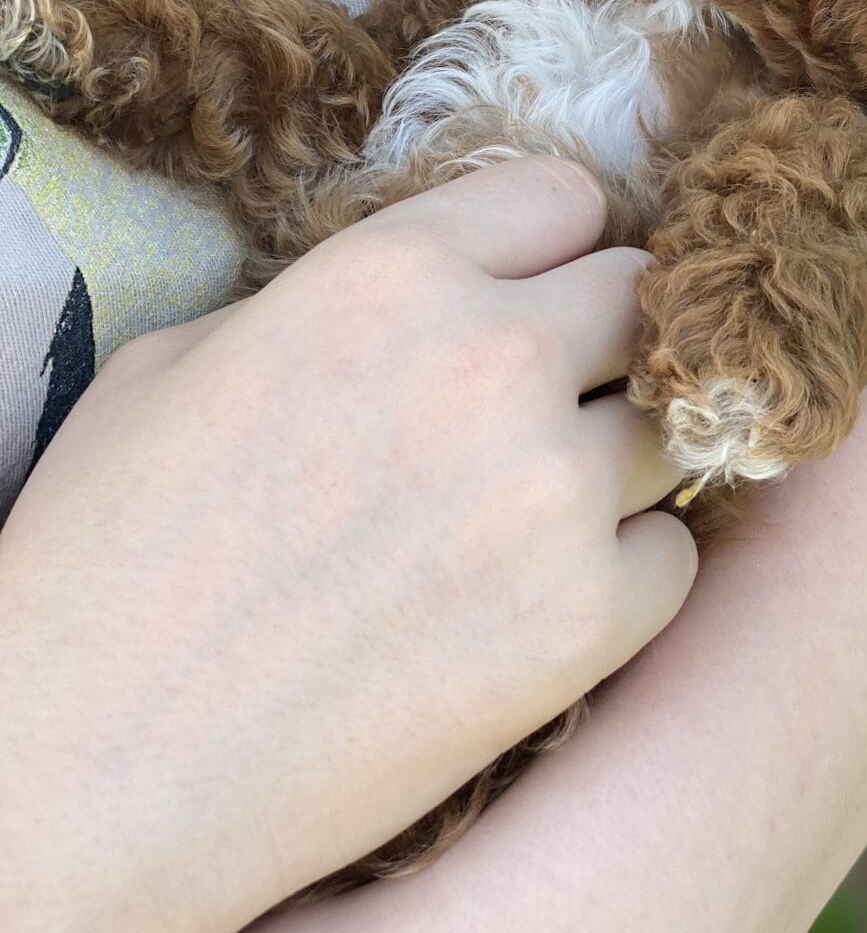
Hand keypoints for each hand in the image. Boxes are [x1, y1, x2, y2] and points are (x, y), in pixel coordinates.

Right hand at [0, 158, 694, 932]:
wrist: (88, 773)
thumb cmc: (108, 555)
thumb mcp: (190, 358)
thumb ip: (345, 297)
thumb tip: (440, 293)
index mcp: (388, 274)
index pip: (566, 199)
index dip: (544, 251)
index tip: (524, 297)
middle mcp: (490, 361)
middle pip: (638, 298)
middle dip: (597, 341)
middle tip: (543, 401)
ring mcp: (549, 492)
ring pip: (668, 423)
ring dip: (614, 457)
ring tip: (529, 510)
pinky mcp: (583, 622)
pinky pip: (673, 556)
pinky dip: (622, 575)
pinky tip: (535, 602)